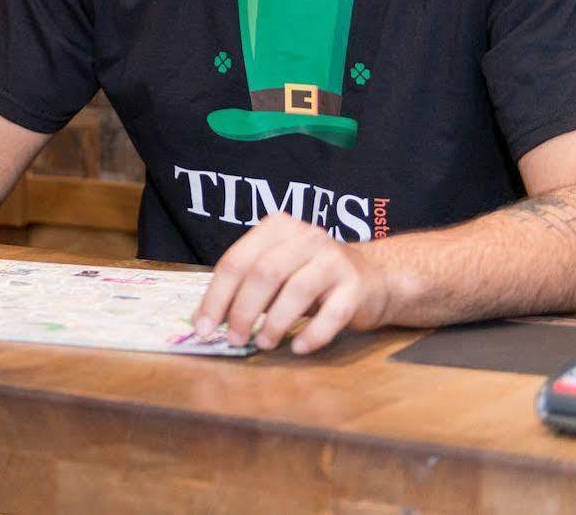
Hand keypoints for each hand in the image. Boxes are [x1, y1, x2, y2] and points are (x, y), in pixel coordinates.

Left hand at [192, 214, 393, 353]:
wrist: (372, 277)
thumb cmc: (310, 276)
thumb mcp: (276, 270)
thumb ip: (245, 287)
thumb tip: (206, 320)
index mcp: (277, 228)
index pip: (237, 261)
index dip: (216, 296)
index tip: (203, 327)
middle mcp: (306, 237)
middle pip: (263, 273)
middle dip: (242, 310)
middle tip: (233, 339)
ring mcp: (334, 260)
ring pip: (296, 290)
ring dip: (274, 323)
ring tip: (263, 344)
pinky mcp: (356, 286)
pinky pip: (332, 313)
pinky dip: (312, 334)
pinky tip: (298, 347)